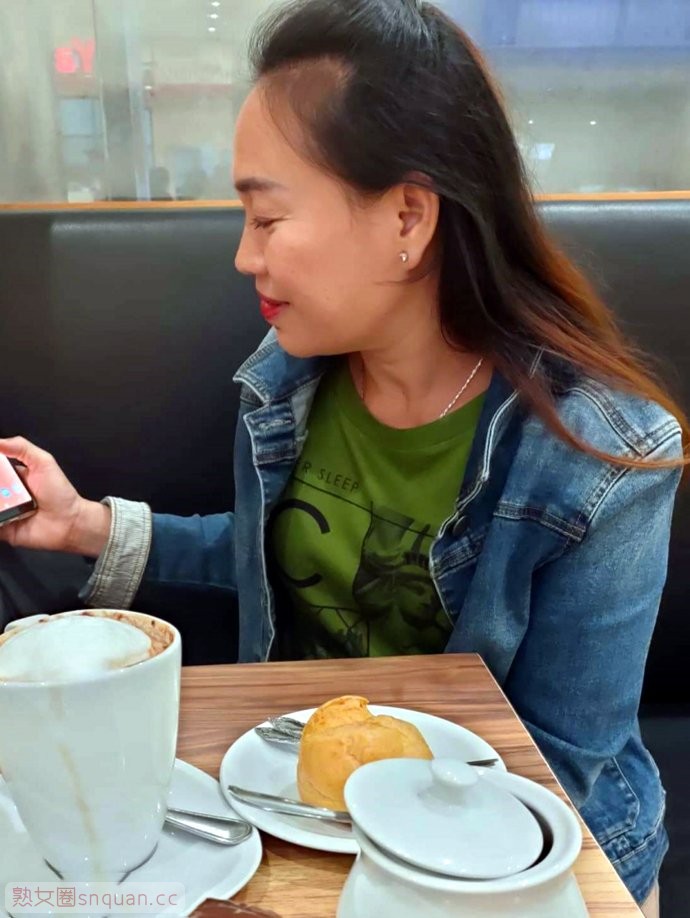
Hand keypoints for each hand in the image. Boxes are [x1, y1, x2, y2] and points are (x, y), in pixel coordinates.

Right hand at [0, 437, 110, 556]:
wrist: (70, 522)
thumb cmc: (60, 493)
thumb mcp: (44, 462)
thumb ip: (22, 448)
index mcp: (15, 477)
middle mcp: (7, 494)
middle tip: (0, 489)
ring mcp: (5, 511)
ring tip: (1, 501)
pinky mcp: (4, 529)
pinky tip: (0, 514)